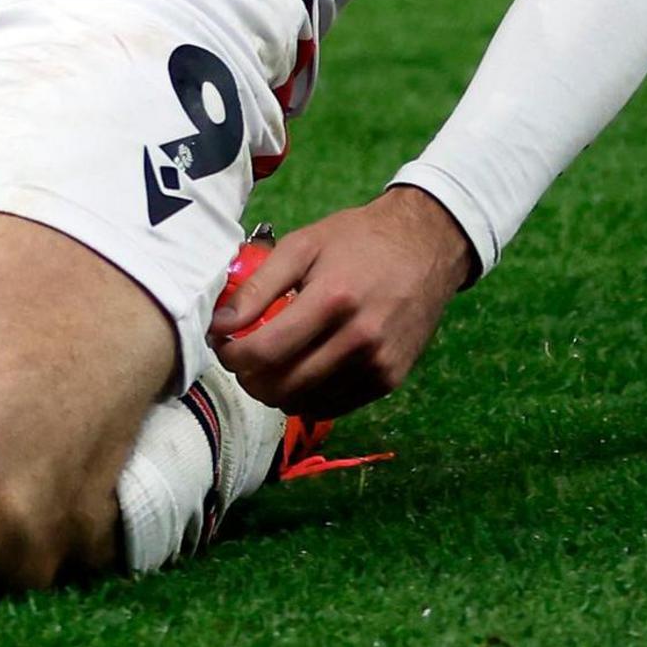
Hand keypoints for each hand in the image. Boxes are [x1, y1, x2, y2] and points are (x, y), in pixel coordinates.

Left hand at [212, 185, 479, 417]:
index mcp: (333, 299)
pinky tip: (306, 368)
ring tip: (275, 360)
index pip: (265, 352)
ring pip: (304, 403)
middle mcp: (359, 339)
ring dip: (277, 389)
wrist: (427, 246)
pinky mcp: (390, 380)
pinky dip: (308, 395)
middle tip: (245, 356)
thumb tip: (219, 325)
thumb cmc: (358, 240)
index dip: (232, 356)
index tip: (224, 344)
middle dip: (249, 377)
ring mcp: (378, 365)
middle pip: (281, 386)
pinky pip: (333, 407)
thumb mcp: (304, 245)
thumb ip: (258, 285)